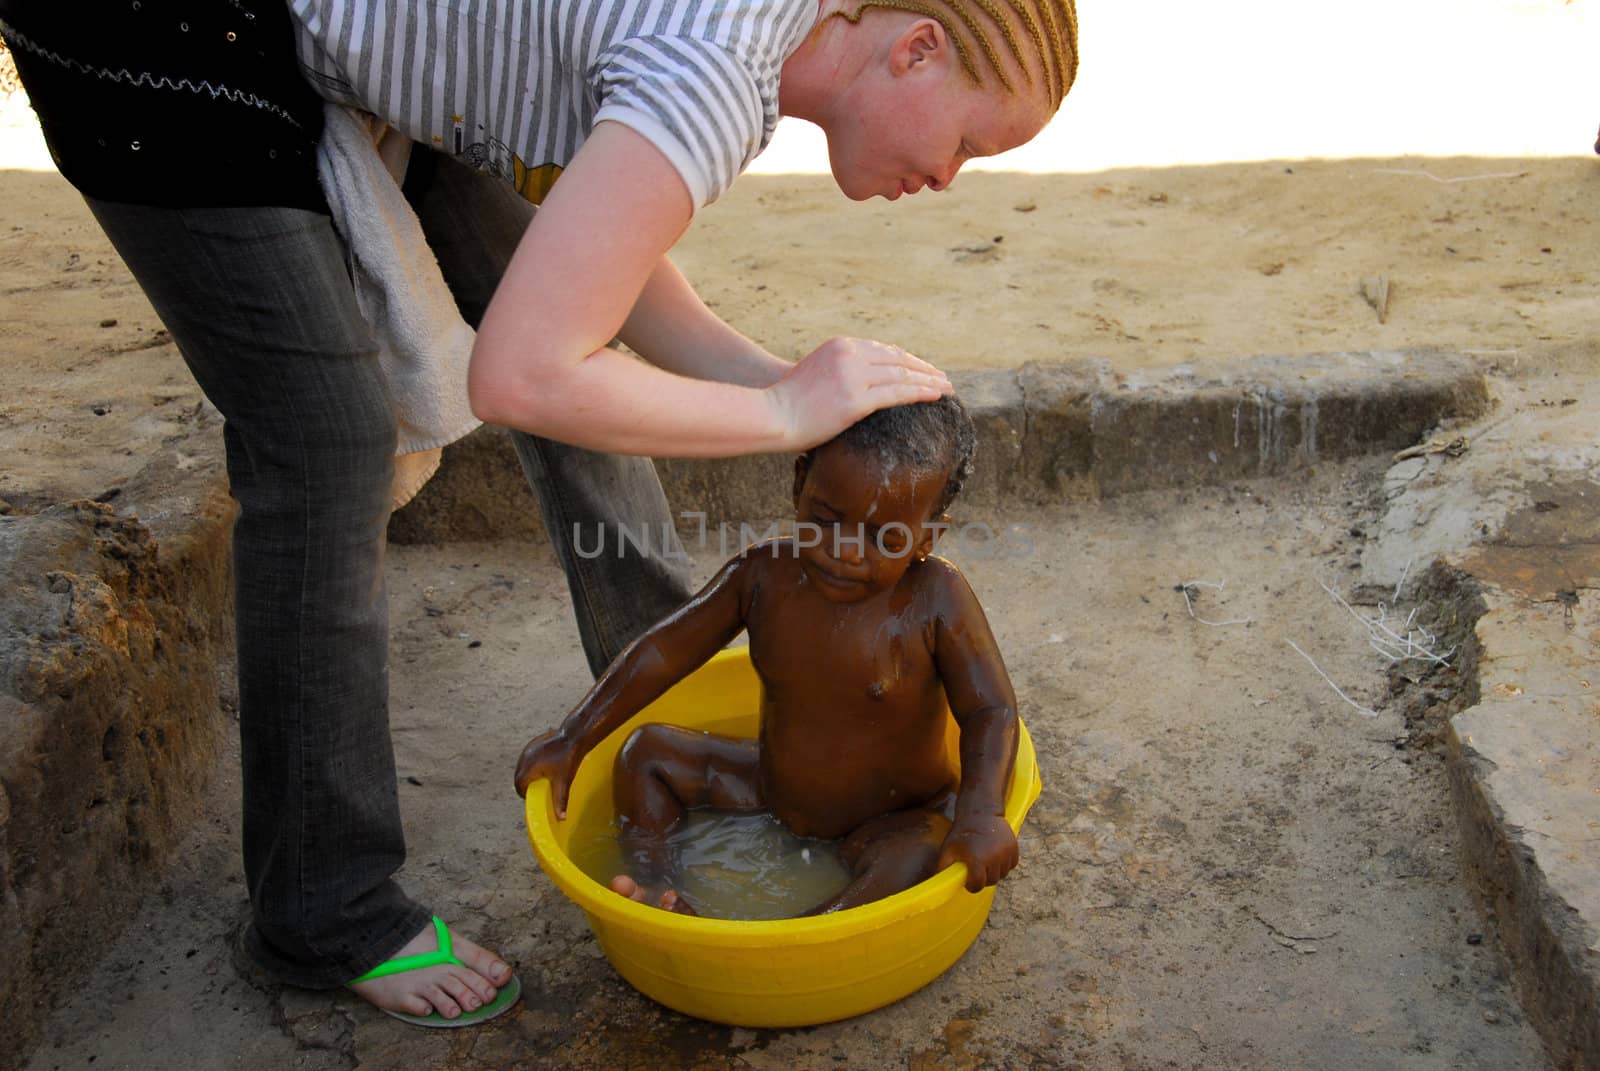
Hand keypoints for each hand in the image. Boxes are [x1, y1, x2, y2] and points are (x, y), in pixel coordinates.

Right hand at [514, 728, 581, 816]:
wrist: (574, 736)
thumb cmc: (569, 757)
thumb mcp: (564, 781)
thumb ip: (560, 800)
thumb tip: (561, 817)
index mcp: (529, 767)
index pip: (519, 785)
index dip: (524, 793)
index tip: (533, 796)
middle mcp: (525, 757)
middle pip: (518, 776)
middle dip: (526, 785)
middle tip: (538, 790)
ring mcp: (528, 749)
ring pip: (522, 767)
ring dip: (528, 775)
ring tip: (540, 779)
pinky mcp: (532, 744)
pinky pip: (527, 759)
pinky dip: (531, 765)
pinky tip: (542, 767)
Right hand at [766, 338, 951, 450]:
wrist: (771, 414)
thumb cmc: (787, 402)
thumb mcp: (814, 373)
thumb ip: (838, 372)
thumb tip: (856, 385)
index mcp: (840, 345)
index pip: (883, 349)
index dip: (906, 359)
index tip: (922, 368)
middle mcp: (850, 355)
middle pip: (898, 358)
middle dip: (923, 368)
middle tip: (942, 377)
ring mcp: (854, 377)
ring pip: (903, 375)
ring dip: (929, 380)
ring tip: (947, 388)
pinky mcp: (857, 400)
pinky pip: (898, 394)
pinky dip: (921, 393)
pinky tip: (936, 396)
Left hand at [937, 813, 1018, 891]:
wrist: (980, 812)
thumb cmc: (962, 832)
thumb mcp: (948, 849)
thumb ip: (943, 868)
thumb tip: (939, 885)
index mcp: (977, 859)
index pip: (977, 885)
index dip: (972, 885)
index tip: (969, 879)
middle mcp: (994, 857)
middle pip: (991, 881)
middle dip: (983, 879)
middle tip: (976, 869)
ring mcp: (1005, 852)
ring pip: (1003, 874)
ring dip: (995, 872)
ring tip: (986, 862)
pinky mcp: (1014, 847)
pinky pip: (1012, 864)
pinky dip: (1005, 864)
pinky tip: (995, 857)